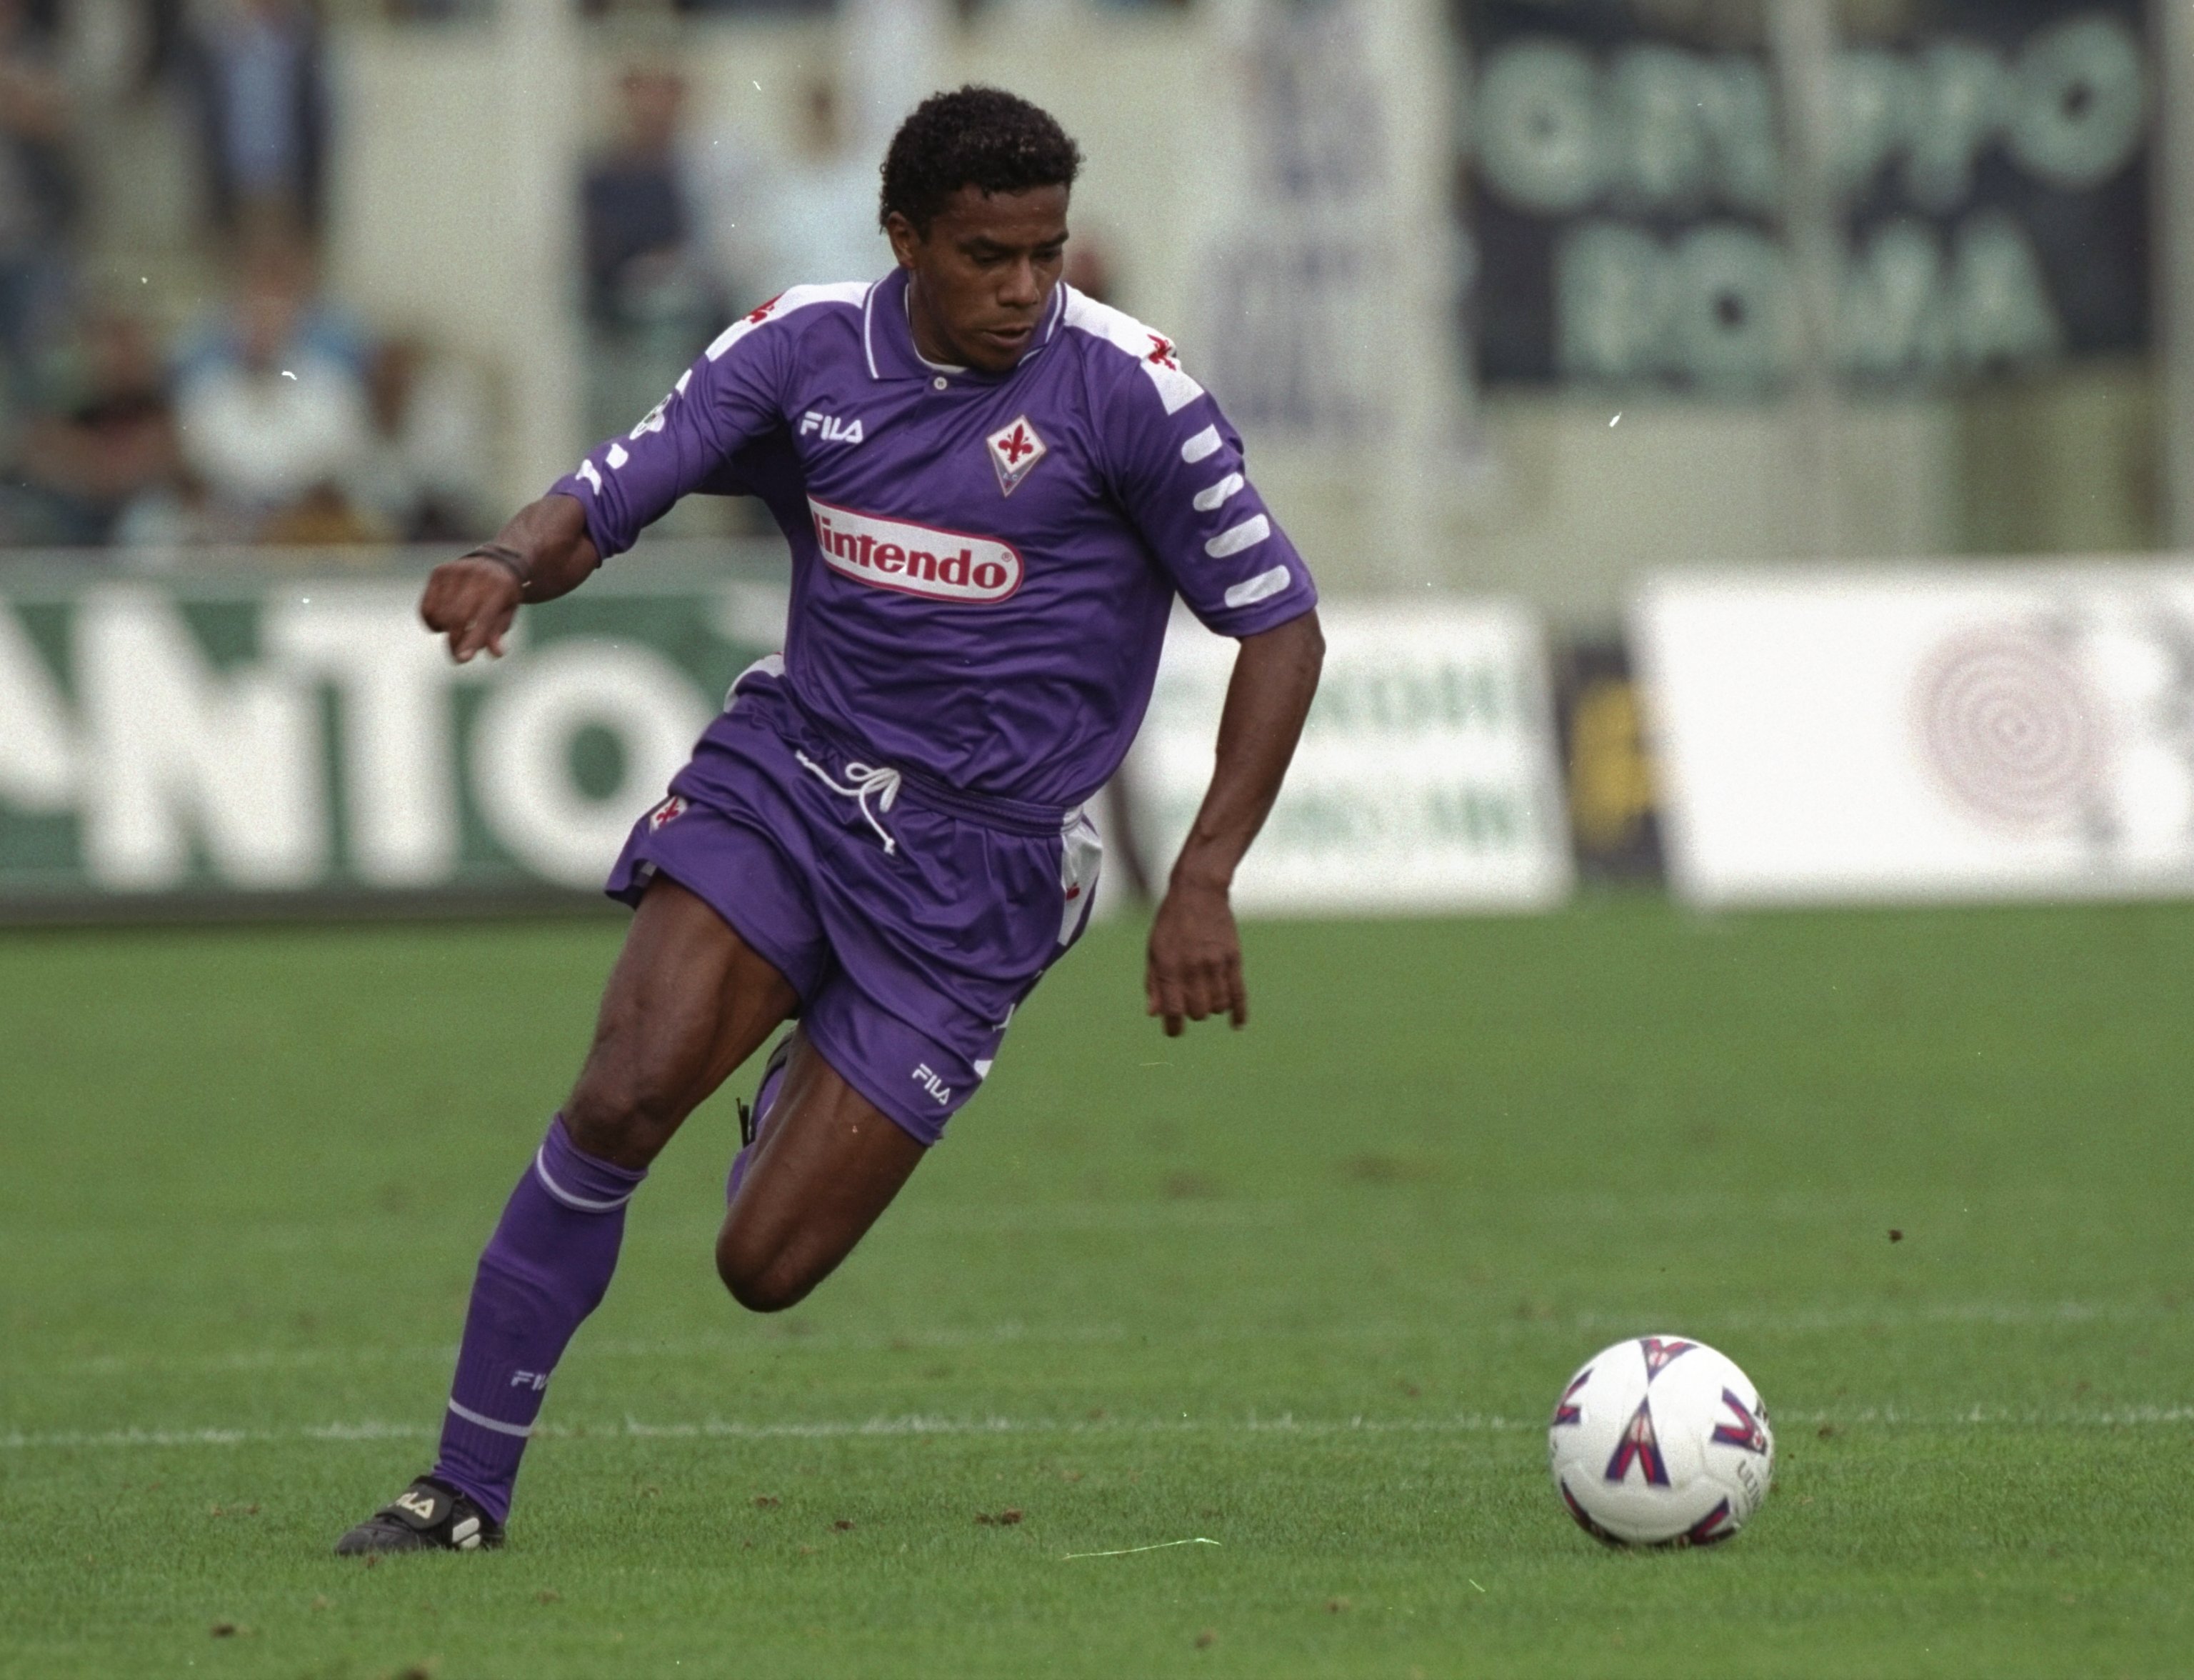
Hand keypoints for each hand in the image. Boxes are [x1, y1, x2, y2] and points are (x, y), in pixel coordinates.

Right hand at [419, 556, 523, 661]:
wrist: (493, 562)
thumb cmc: (502, 595)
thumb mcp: (508, 612)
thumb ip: (498, 631)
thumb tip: (495, 653)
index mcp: (500, 587)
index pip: (483, 618)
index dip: (472, 640)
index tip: (462, 659)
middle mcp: (476, 575)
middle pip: (457, 617)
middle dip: (455, 642)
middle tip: (458, 657)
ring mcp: (455, 571)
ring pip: (440, 613)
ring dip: (444, 630)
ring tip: (455, 630)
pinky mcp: (439, 572)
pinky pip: (427, 606)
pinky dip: (431, 621)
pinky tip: (442, 623)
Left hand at [1145, 877, 1246, 1037]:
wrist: (1198, 892)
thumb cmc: (1171, 922)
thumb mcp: (1154, 950)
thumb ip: (1153, 983)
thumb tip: (1154, 1014)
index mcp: (1168, 966)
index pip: (1173, 1011)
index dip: (1173, 1028)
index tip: (1174, 1030)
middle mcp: (1192, 968)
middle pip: (1198, 1012)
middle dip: (1193, 1012)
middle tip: (1190, 999)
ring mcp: (1215, 964)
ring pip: (1218, 1006)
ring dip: (1212, 1007)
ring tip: (1207, 994)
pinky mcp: (1233, 959)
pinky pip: (1239, 994)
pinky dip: (1239, 1013)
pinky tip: (1237, 1024)